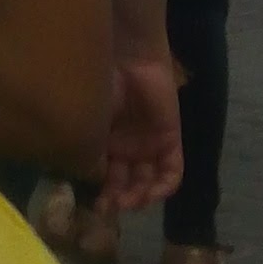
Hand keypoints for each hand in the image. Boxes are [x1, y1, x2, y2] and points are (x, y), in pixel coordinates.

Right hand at [99, 51, 184, 209]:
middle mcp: (125, 146)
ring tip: (129, 201)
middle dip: (119, 198)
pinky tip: (152, 193)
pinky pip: (172, 171)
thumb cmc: (100, 85)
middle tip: (111, 206)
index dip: (102, 193)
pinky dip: (164, 185)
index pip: (105, 177)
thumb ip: (90, 151)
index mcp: (103, 142)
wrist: (128, 57)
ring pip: (147, 181)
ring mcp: (148, 145)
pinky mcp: (170, 140)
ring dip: (140, 196)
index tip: (95, 205)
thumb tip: (90, 182)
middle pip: (126, 183)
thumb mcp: (90, 121)